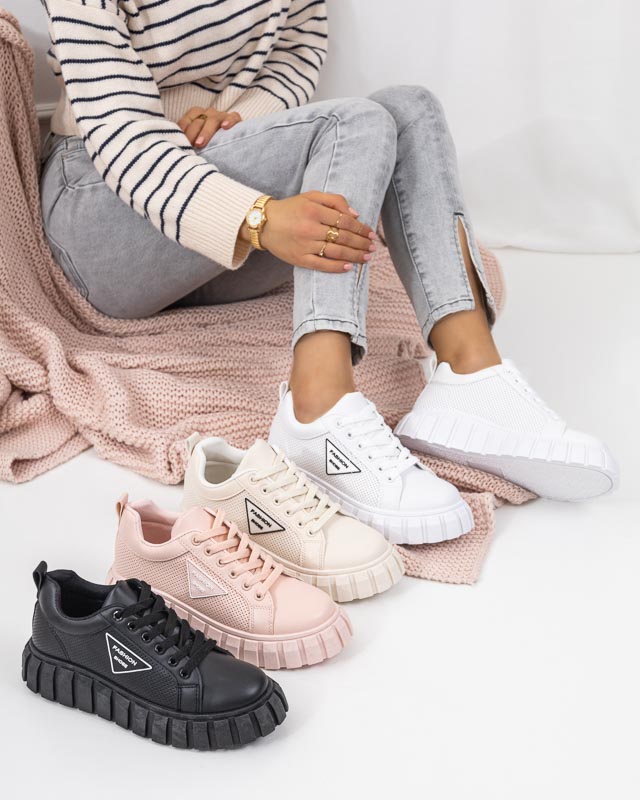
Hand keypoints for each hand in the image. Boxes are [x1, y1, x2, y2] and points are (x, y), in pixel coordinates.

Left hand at [178, 107, 241, 148]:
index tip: (180, 144)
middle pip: (199, 120)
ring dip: (206, 131)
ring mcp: (222, 116)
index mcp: (197, 116)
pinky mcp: (236, 120)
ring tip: (200, 144)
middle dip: (192, 133)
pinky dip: (229, 120)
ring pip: (213, 119)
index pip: (187, 120)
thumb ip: (188, 143)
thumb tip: (176, 148)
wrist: (234, 152)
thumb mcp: (197, 146)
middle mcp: (208, 114)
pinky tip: (225, 127)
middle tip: (189, 147)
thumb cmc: (210, 149)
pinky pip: (233, 116)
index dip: (183, 131)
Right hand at [245, 192, 375, 272]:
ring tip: (366, 258)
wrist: (263, 224)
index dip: (361, 228)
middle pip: (343, 237)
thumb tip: (356, 214)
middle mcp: (310, 228)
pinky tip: (349, 267)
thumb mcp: (311, 196)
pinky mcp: (299, 259)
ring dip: (355, 256)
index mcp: (314, 210)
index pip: (345, 220)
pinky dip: (337, 267)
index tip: (371, 233)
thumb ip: (334, 200)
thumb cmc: (290, 208)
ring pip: (336, 252)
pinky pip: (322, 265)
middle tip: (373, 247)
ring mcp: (305, 245)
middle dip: (361, 243)